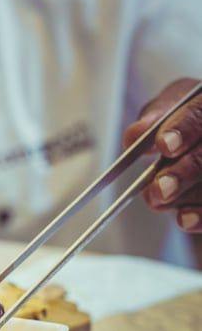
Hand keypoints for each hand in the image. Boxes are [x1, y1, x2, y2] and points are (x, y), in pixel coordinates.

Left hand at [124, 78, 201, 233]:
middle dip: (184, 172)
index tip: (164, 146)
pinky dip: (200, 216)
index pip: (200, 111)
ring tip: (158, 199)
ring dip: (185, 196)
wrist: (194, 144)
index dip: (183, 128)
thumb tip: (135, 134)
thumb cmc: (182, 122)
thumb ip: (153, 118)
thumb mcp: (167, 111)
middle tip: (159, 188)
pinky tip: (183, 219)